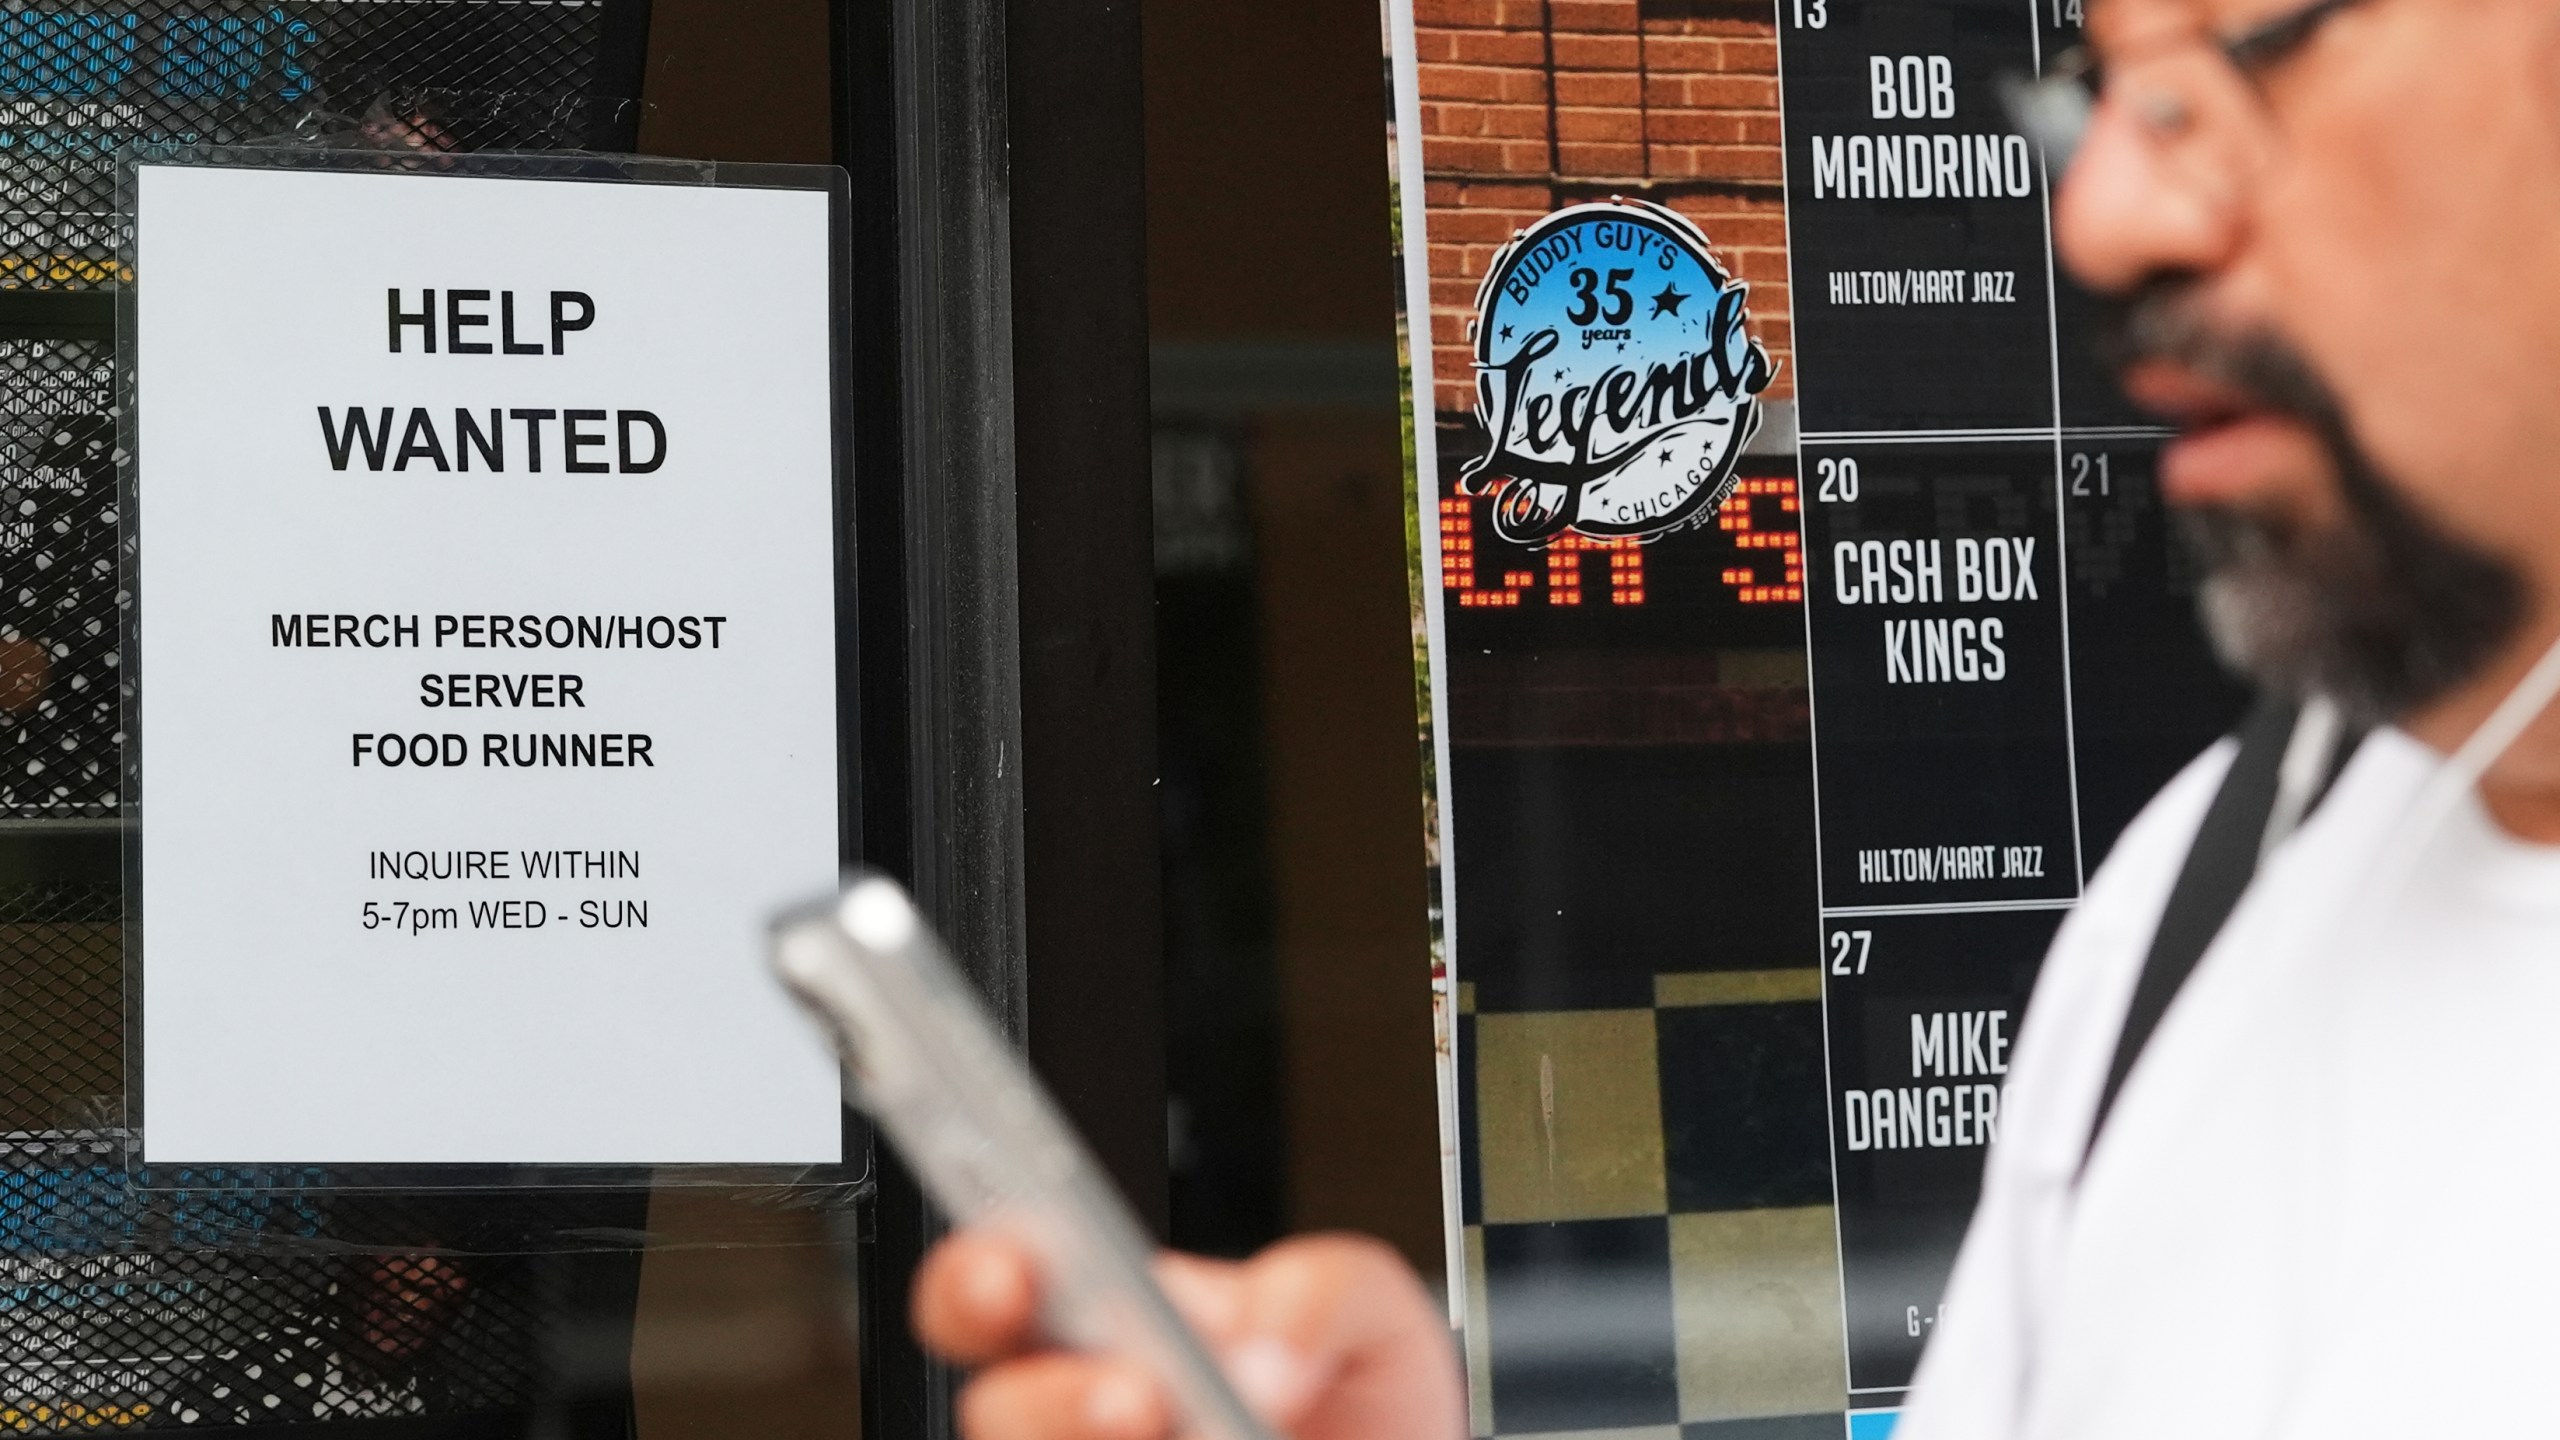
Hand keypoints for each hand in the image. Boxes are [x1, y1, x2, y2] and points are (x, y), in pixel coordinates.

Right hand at [914, 1230, 1466, 1439]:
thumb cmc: (1357, 1395)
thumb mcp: (1369, 1309)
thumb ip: (1319, 1293)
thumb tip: (1260, 1354)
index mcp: (1109, 1314)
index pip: (997, 1279)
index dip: (978, 1274)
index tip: (1011, 1273)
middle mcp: (1082, 1410)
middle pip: (998, 1409)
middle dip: (1047, 1402)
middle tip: (1136, 1397)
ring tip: (1200, 1438)